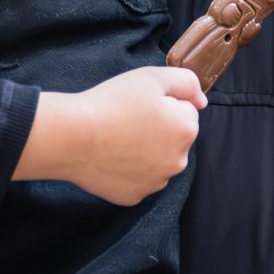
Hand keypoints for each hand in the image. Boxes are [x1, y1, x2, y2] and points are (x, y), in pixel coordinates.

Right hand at [16, 66, 204, 204]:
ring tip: (116, 138)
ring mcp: (156, 183)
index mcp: (186, 129)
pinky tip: (110, 157)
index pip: (184, 111)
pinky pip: (137, 178)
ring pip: (156, 160)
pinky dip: (127, 170)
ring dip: (144, 151)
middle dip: (157, 129)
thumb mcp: (152, 77)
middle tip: (126, 120)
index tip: (139, 104)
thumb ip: (186, 82)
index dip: (161, 104)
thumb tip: (201, 102)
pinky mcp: (135, 196)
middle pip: (173, 139)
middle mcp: (178, 161)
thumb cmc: (112, 103)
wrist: (72, 137)